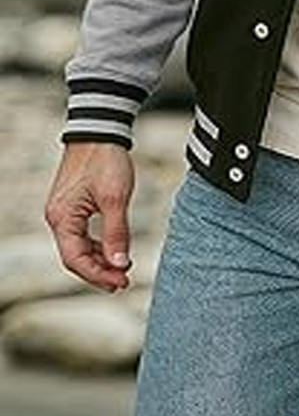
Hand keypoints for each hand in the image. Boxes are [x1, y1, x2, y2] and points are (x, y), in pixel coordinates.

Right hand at [44, 142, 134, 292]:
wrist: (100, 131)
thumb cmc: (105, 160)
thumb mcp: (115, 198)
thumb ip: (117, 233)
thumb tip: (120, 264)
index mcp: (62, 219)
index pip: (75, 259)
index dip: (97, 275)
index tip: (120, 283)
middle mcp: (58, 218)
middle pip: (75, 256)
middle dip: (99, 272)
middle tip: (123, 283)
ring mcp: (64, 211)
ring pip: (79, 246)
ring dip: (100, 260)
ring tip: (122, 271)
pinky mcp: (73, 205)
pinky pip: (82, 234)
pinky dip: (98, 245)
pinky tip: (115, 251)